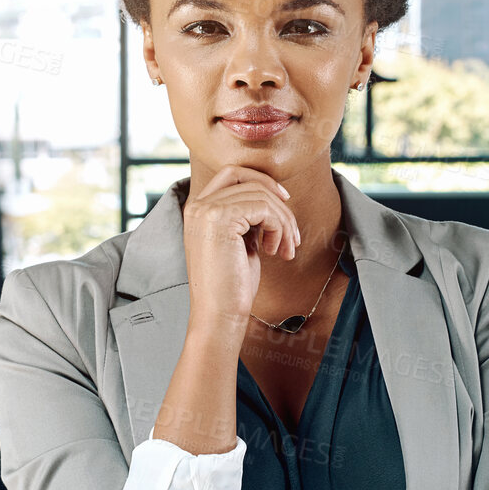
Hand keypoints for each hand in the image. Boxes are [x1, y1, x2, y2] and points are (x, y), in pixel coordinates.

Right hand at [180, 164, 299, 333]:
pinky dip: (279, 227)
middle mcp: (196, 205)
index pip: (232, 173)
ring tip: (286, 249)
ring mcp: (205, 210)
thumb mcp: (240, 242)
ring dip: (283, 221)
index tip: (284, 201)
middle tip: (292, 229)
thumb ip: (247, 217)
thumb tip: (272, 196)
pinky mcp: (219, 218)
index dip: (262, 182)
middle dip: (276, 198)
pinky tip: (275, 251)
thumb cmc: (232, 286)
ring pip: (260, 194)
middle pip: (247, 178)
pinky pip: (263, 207)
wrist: (219, 315)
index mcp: (198, 209)